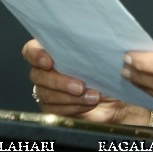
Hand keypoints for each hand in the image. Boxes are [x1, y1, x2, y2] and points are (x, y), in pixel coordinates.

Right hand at [22, 39, 145, 124]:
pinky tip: (89, 104)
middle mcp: (48, 70)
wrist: (120, 98)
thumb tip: (98, 42)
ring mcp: (48, 90)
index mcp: (55, 51)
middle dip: (59, 81)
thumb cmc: (112, 72)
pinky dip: (73, 107)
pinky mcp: (54, 108)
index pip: (32, 49)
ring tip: (93, 96)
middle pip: (37, 75)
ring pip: (45, 94)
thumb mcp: (107, 56)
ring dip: (69, 97)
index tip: (49, 61)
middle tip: (80, 86)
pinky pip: (53, 109)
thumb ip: (97, 47)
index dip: (36, 54)